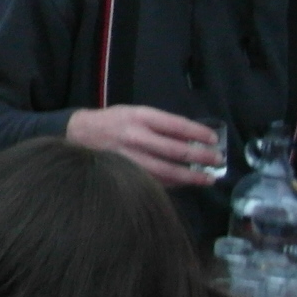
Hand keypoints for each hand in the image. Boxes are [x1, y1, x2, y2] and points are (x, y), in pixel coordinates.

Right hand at [66, 106, 223, 185]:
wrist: (78, 134)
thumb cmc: (112, 122)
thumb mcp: (135, 113)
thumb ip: (159, 124)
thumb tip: (192, 138)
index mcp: (140, 117)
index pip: (176, 125)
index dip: (198, 133)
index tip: (214, 140)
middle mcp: (135, 137)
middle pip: (175, 151)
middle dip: (201, 157)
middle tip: (217, 161)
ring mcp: (130, 158)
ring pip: (166, 171)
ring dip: (190, 176)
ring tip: (207, 178)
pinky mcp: (125, 174)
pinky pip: (154, 181)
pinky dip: (173, 183)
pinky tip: (185, 184)